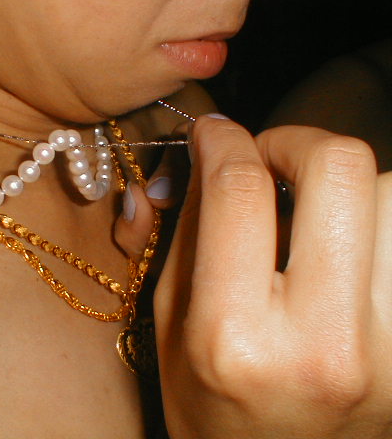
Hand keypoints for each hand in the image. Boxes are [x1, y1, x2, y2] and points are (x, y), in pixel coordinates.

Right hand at [118, 115, 391, 437]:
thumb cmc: (210, 407)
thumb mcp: (170, 322)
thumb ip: (190, 231)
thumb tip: (212, 155)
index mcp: (234, 337)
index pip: (240, 193)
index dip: (225, 140)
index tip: (215, 133)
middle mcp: (324, 342)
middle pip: (343, 168)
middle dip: (296, 140)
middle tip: (268, 157)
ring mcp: (390, 349)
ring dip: (346, 187)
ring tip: (309, 215)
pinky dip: (372, 227)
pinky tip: (340, 252)